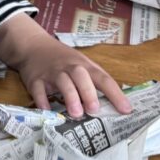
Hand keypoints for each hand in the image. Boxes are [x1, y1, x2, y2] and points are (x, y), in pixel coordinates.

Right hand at [0, 14, 130, 117]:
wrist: (33, 45)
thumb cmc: (63, 59)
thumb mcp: (81, 64)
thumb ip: (94, 82)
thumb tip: (114, 105)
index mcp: (84, 65)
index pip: (103, 78)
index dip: (115, 94)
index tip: (126, 110)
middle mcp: (69, 67)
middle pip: (81, 76)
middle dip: (88, 92)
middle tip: (95, 110)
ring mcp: (51, 72)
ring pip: (62, 81)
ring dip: (70, 96)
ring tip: (76, 113)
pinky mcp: (35, 79)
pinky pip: (39, 89)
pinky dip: (42, 100)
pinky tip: (47, 110)